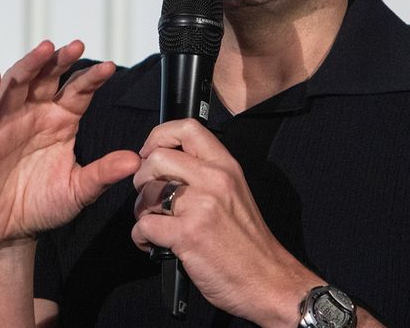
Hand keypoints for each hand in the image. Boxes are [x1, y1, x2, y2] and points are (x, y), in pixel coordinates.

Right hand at [0, 40, 140, 253]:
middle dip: (61, 60)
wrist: (9, 231)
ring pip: (17, 84)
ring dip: (30, 64)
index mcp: (61, 122)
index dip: (92, 79)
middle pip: (48, 78)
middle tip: (76, 46)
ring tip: (44, 49)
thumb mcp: (79, 190)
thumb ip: (103, 173)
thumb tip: (135, 161)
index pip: (78, 91)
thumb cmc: (43, 206)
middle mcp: (35, 114)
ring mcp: (8, 122)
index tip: (110, 68)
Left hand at [130, 119, 320, 325]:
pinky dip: (142, 238)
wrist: (268, 280)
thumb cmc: (248, 243)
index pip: (187, 128)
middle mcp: (215, 180)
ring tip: (155, 224)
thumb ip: (206, 175)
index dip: (159, 136)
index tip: (150, 153)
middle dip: (142, 179)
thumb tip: (166, 165)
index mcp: (226, 167)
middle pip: (156, 159)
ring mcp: (201, 206)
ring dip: (141, 211)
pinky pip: (144, 226)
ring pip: (146, 193)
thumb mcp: (235, 193)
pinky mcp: (188, 235)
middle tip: (151, 197)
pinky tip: (154, 244)